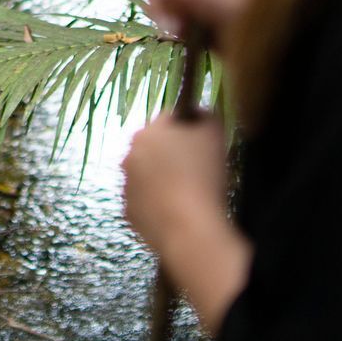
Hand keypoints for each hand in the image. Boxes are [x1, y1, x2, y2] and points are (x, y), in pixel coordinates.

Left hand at [123, 111, 250, 333]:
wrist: (189, 228)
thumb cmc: (203, 175)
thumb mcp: (214, 133)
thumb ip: (205, 115)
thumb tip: (198, 112)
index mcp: (147, 133)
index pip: (170, 120)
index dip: (189, 129)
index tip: (203, 144)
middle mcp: (129, 156)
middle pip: (155, 147)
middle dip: (173, 154)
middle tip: (197, 169)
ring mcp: (126, 187)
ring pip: (148, 175)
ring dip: (164, 179)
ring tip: (189, 193)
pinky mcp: (129, 214)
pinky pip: (146, 202)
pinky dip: (159, 204)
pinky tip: (178, 211)